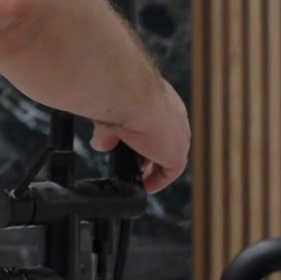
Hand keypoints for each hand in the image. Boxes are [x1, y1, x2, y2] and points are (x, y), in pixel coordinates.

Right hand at [90, 78, 188, 192]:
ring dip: (153, 166)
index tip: (134, 148)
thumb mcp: (111, 113)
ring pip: (168, 155)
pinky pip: (169, 172)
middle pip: (165, 141)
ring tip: (138, 177)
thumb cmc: (119, 92)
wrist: (130, 94)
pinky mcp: (176, 154)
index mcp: (161, 99)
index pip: (158, 122)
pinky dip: (157, 180)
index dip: (146, 137)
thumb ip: (109, 130)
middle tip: (137, 165)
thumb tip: (102, 143)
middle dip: (151, 154)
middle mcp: (174, 115)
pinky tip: (145, 186)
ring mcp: (178, 136)